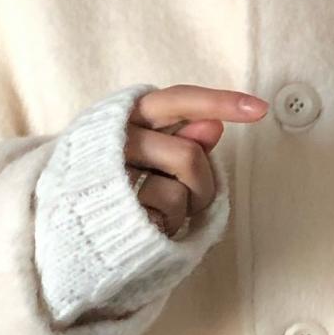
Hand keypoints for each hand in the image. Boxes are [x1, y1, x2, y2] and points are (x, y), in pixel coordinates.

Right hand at [125, 84, 267, 236]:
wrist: (73, 235)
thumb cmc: (119, 190)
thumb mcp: (152, 159)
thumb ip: (183, 140)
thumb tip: (214, 125)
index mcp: (124, 116)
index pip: (176, 100)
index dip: (220, 101)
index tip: (260, 109)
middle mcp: (115, 139)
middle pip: (189, 153)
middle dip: (202, 181)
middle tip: (188, 199)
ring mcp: (115, 173)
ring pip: (181, 184)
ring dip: (188, 204)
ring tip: (162, 212)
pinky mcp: (120, 207)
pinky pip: (168, 207)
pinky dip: (170, 221)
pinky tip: (150, 224)